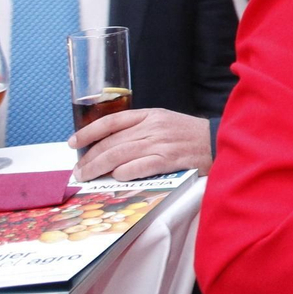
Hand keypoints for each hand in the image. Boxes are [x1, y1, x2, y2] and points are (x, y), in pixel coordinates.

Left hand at [69, 108, 213, 181]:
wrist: (220, 141)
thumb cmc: (190, 135)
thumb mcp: (165, 122)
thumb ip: (141, 130)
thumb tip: (111, 147)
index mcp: (150, 115)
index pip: (111, 121)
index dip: (88, 132)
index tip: (73, 143)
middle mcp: (152, 127)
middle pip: (111, 142)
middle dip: (90, 158)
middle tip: (78, 171)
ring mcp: (161, 143)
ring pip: (119, 155)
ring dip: (99, 168)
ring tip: (88, 177)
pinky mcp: (170, 159)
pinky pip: (140, 166)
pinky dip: (124, 173)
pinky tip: (116, 178)